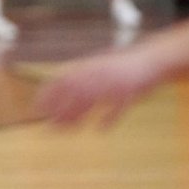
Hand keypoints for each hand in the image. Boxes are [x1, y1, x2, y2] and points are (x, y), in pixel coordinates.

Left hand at [36, 50, 155, 126]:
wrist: (151, 59)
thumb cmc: (121, 65)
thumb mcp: (97, 65)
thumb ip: (80, 76)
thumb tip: (56, 87)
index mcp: (88, 66)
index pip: (62, 79)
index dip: (48, 94)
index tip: (37, 108)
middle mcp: (99, 72)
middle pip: (74, 92)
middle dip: (60, 110)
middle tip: (50, 127)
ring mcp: (115, 82)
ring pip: (92, 100)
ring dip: (78, 116)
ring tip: (68, 130)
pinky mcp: (131, 91)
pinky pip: (118, 107)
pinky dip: (109, 119)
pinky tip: (101, 129)